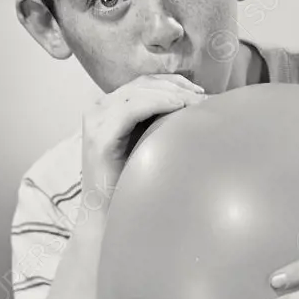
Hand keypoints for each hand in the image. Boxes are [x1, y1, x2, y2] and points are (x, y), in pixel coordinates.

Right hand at [81, 74, 207, 208]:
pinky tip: (179, 107)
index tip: (199, 91)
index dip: (172, 82)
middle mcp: (97, 110)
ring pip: (139, 93)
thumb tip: (196, 104)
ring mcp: (96, 122)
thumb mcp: (145, 143)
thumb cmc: (130, 182)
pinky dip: (158, 103)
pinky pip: (133, 109)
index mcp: (107, 109)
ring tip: (196, 102)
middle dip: (175, 86)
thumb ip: (157, 122)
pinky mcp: (100, 137)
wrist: (106, 216)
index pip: (142, 84)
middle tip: (202, 96)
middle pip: (142, 84)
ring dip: (172, 94)